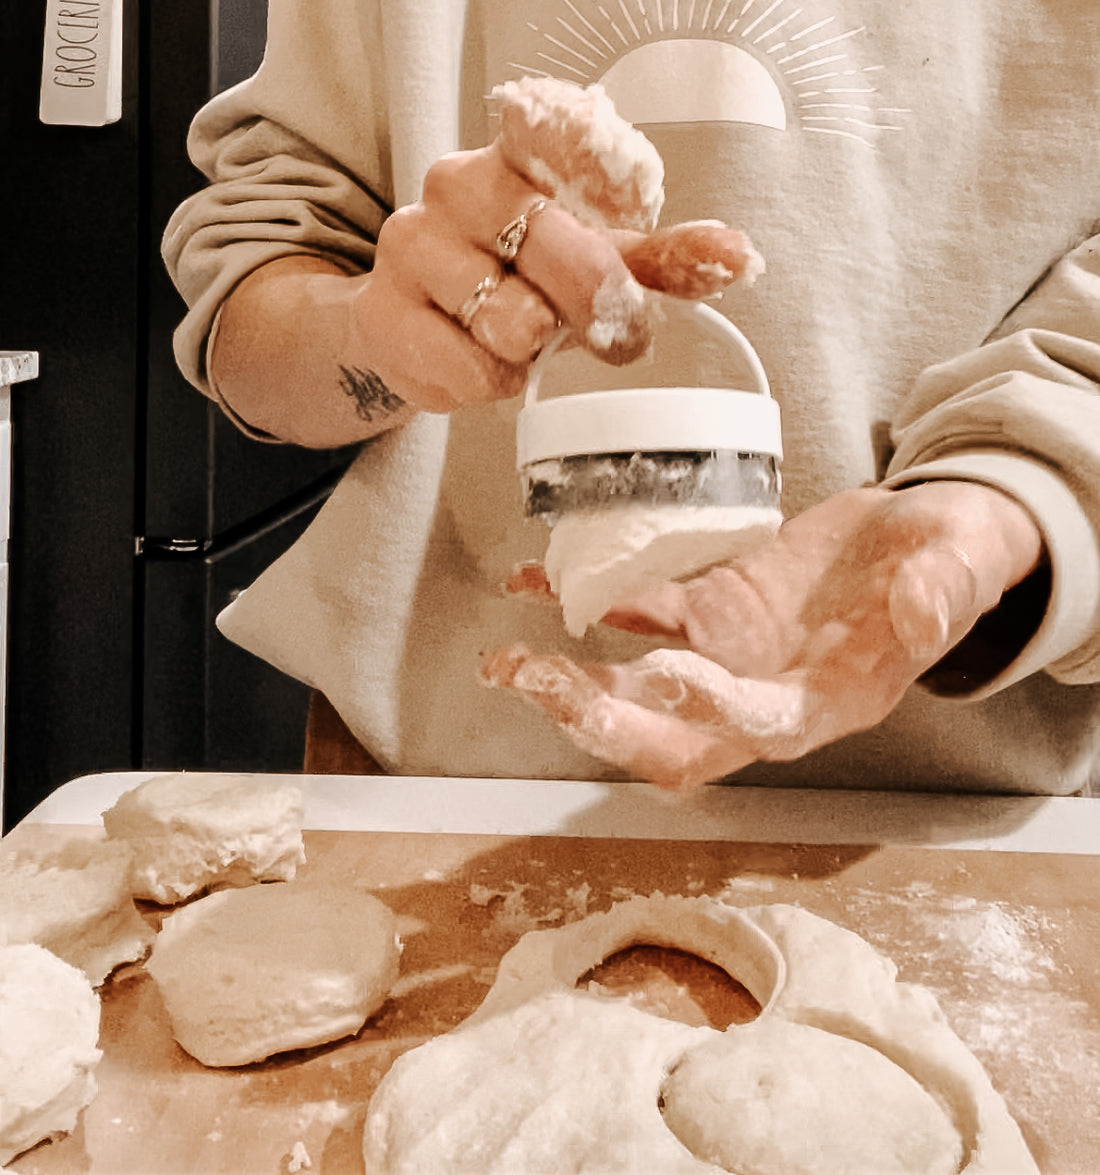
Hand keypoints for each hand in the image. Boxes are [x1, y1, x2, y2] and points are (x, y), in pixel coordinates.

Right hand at [211, 77, 759, 444]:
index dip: (606, 175)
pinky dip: (491, 384)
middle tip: (611, 333)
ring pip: (512, 323)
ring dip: (533, 352)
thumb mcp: (592, 260)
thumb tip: (738, 258)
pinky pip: (468, 371)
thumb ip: (661, 259)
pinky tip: (481, 363)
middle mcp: (454, 185)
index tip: (632, 211)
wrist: (413, 325)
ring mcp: (410, 248)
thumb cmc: (517, 283)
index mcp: (513, 154)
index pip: (557, 130)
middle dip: (598, 310)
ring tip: (522, 341)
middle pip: (561, 254)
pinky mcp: (383, 316)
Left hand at [483, 482, 1043, 791]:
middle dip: (605, 721)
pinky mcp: (706, 607)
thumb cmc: (947, 559)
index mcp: (830, 701)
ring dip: (572, 680)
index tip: (665, 671)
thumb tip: (922, 610)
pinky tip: (532, 579)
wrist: (916, 538)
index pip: (763, 725)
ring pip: (638, 686)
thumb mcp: (961, 565)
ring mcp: (727, 654)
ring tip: (506, 661)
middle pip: (674, 737)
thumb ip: (943, 591)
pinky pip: (636, 612)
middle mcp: (765, 693)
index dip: (714, 708)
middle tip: (538, 684)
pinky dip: (586, 600)